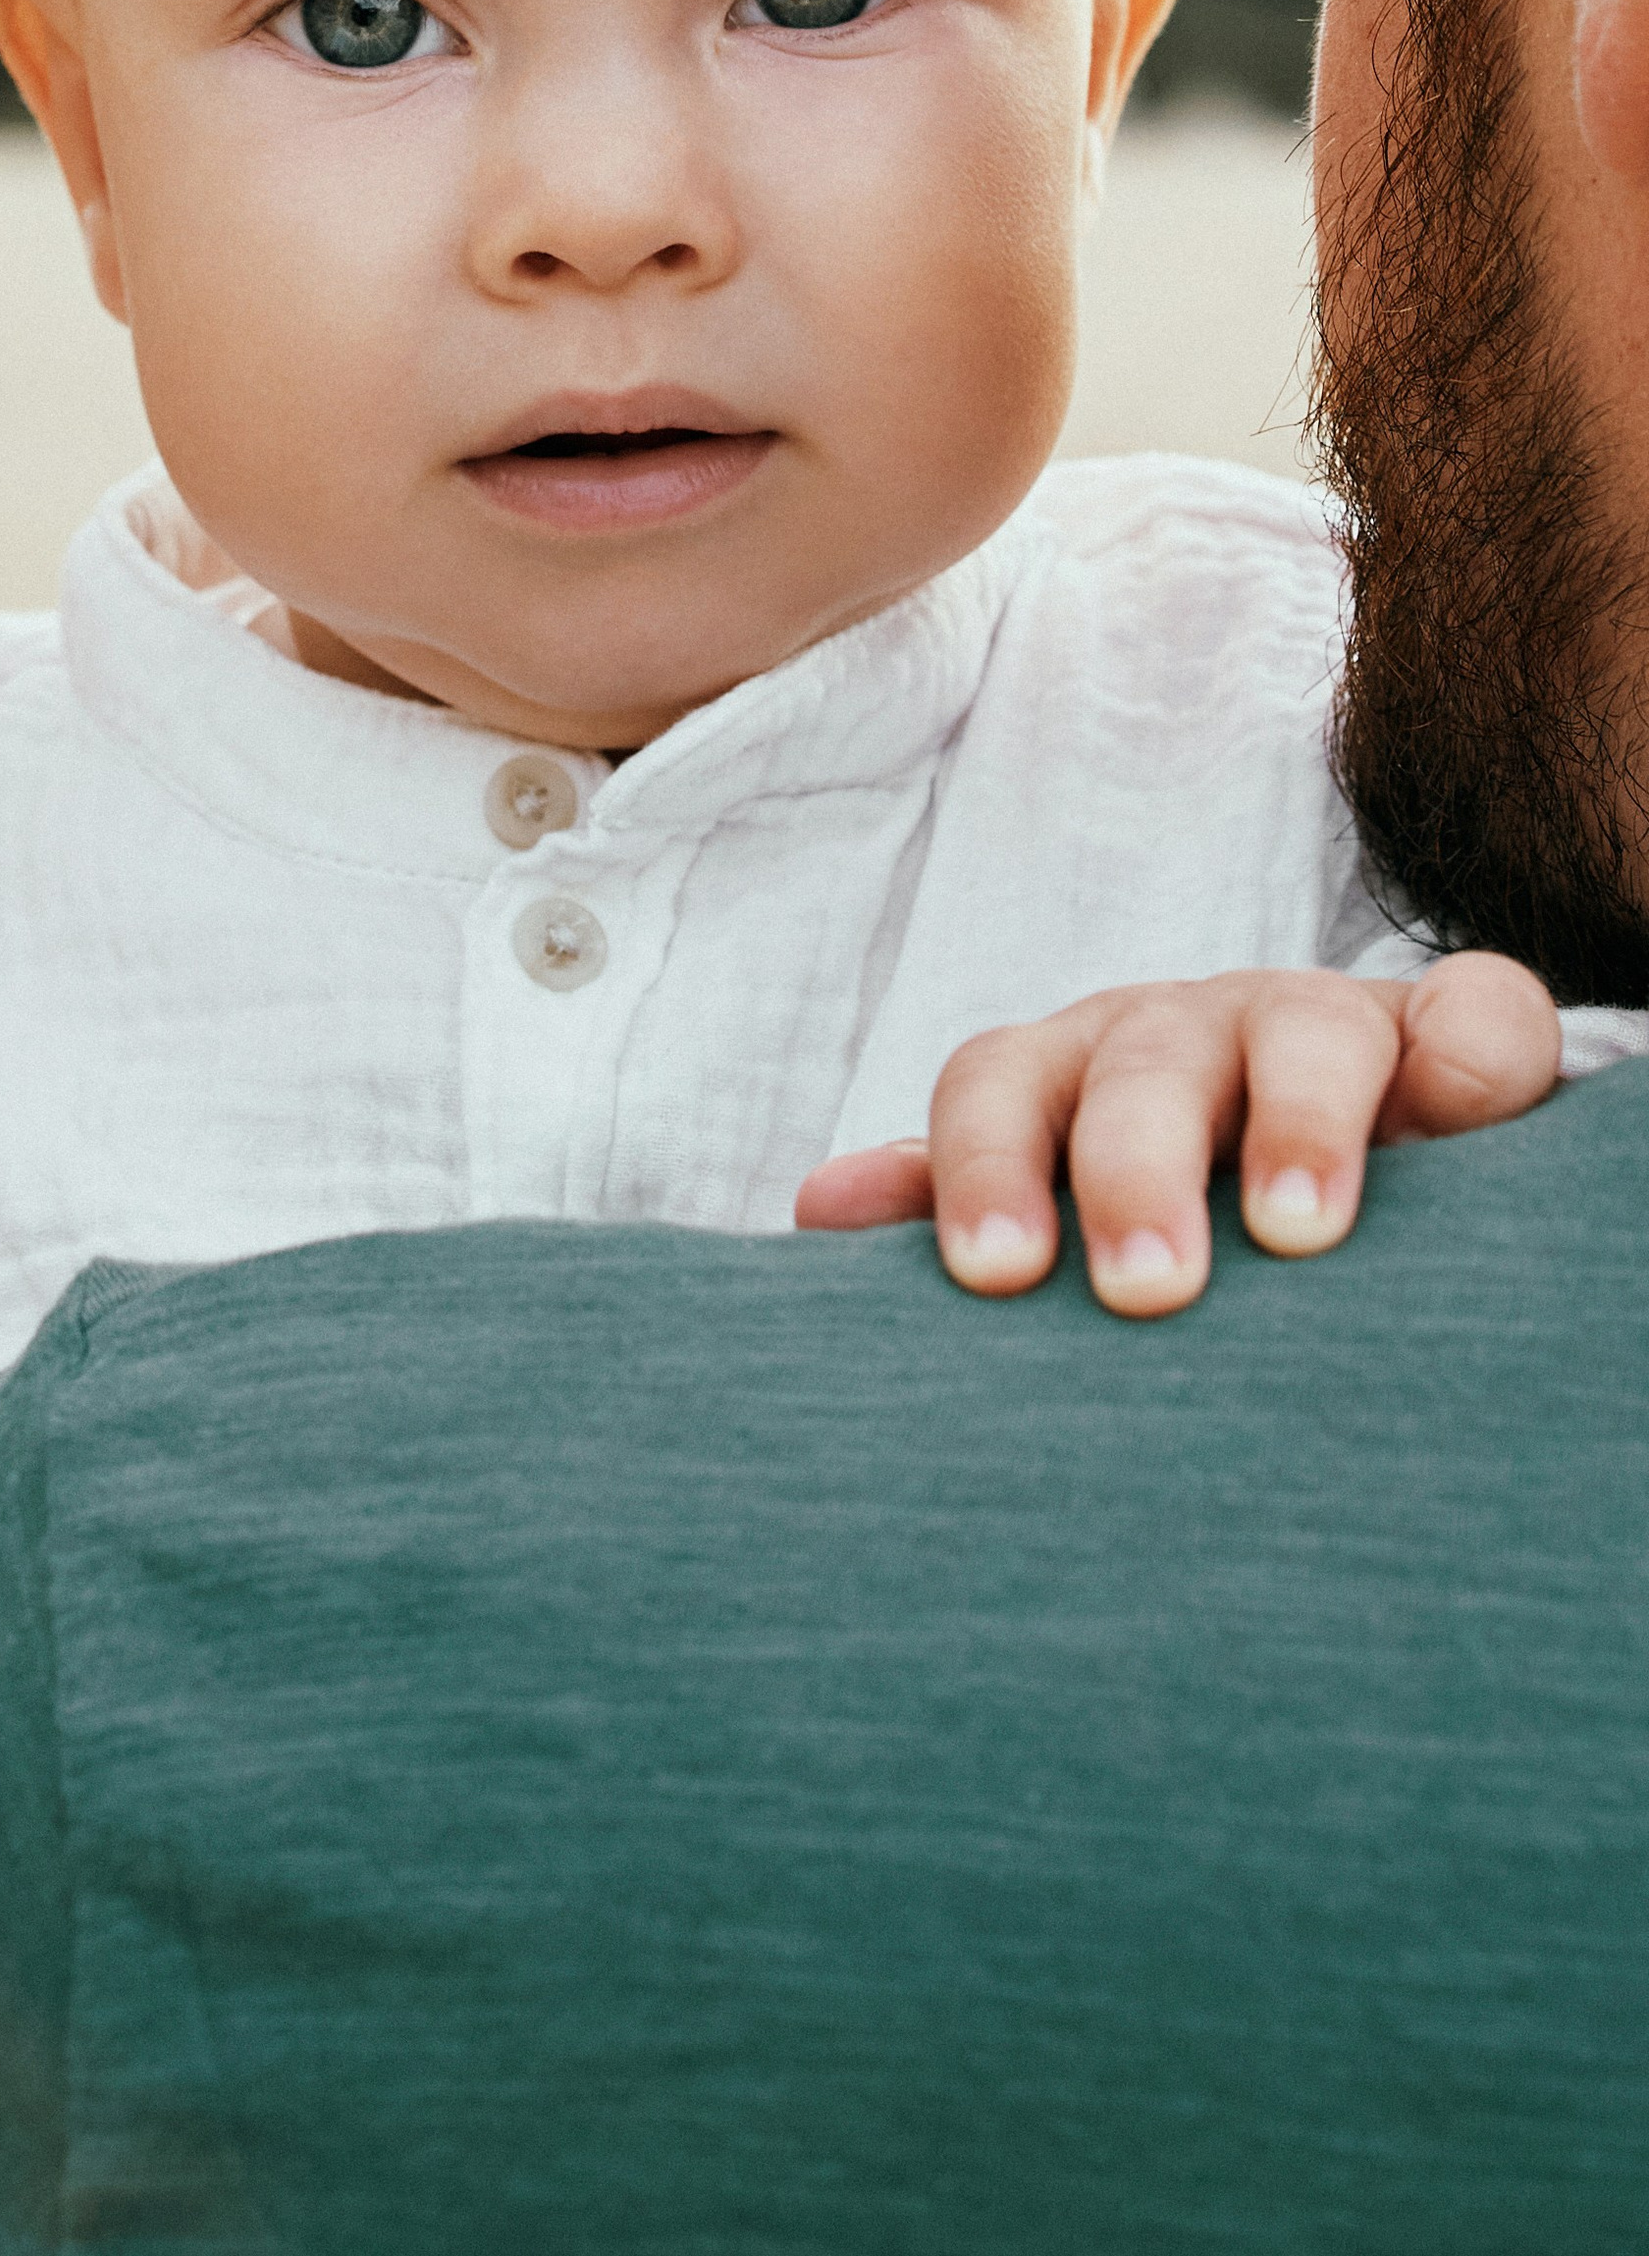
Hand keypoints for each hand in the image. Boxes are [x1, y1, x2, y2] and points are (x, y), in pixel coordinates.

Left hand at [793, 953, 1560, 1315]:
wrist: (1346, 1167)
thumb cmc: (1171, 1217)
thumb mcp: (1063, 1213)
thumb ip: (966, 1210)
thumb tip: (822, 1210)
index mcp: (1072, 1073)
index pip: (997, 1085)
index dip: (985, 1167)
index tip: (994, 1277)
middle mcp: (1186, 1033)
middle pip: (1137, 1063)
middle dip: (1132, 1165)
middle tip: (1143, 1286)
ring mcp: (1321, 1023)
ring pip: (1299, 1029)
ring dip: (1295, 1122)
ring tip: (1298, 1232)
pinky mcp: (1454, 1034)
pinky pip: (1476, 1012)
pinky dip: (1477, 1048)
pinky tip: (1476, 1111)